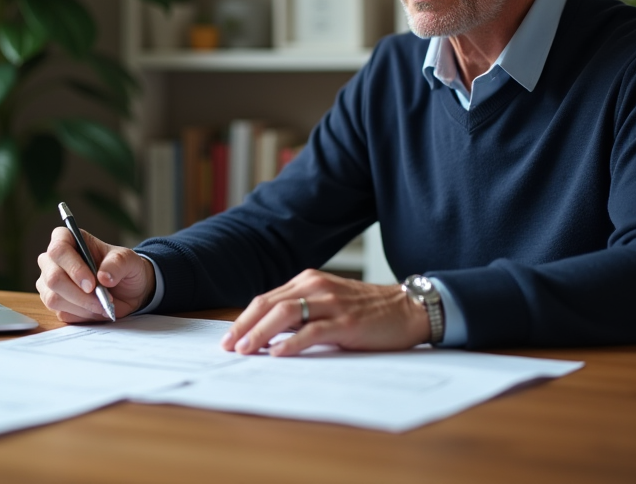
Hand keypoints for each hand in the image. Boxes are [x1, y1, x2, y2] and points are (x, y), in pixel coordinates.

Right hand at [36, 227, 155, 322]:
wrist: (128, 291)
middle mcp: (54, 260)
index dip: (73, 267)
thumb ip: (118, 264)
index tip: (92, 283)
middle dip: (78, 293)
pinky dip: (82, 315)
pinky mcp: (55, 303)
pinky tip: (96, 309)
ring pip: (54, 298)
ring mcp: (50, 283)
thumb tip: (103, 277)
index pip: (58, 249)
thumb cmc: (124, 268)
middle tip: (101, 298)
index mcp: (68, 239)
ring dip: (82, 305)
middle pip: (53, 278)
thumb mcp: (129, 260)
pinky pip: (62, 313)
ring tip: (102, 304)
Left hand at [220, 269, 430, 355]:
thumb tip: (266, 335)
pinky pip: (312, 331)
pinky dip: (291, 343)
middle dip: (243, 326)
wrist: (407, 309)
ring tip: (245, 350)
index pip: (266, 299)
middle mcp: (316, 287)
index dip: (244, 319)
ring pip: (285, 315)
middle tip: (228, 346)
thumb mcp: (329, 303)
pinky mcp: (346, 322)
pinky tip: (277, 354)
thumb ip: (302, 312)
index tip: (228, 338)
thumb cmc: (367, 311)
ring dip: (260, 333)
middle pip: (268, 304)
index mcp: (308, 281)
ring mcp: (331, 303)